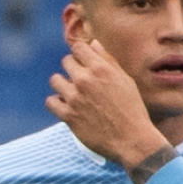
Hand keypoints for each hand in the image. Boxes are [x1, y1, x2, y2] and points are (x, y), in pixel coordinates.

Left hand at [45, 31, 168, 170]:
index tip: (85, 62)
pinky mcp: (67, 115)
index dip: (81, 53)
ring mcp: (74, 98)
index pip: (78, 47)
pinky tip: (66, 106)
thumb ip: (107, 60)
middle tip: (83, 81)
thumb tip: (93, 43)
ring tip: (74, 93)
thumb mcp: (125, 80)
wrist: (131, 139)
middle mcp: (85, 80)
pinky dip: (57, 103)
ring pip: (55, 80)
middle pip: (66, 61)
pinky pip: (50, 102)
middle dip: (73, 68)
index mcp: (101, 68)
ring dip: (63, 85)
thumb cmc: (131, 108)